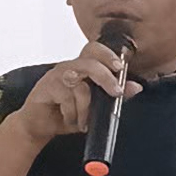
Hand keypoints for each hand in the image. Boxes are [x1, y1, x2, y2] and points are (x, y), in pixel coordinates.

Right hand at [10, 42, 140, 141]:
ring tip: (84, 121)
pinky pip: (66, 99)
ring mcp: (56, 75)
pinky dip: (72, 114)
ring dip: (85, 109)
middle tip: (116, 93)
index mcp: (82, 67)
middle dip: (106, 78)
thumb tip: (136, 87)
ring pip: (80, 87)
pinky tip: (69, 119)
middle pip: (90, 63)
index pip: (95, 50)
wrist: (40, 125)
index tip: (121, 67)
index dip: (108, 55)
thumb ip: (114, 95)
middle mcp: (70, 67)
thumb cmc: (66, 112)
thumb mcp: (95, 107)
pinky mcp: (46, 86)